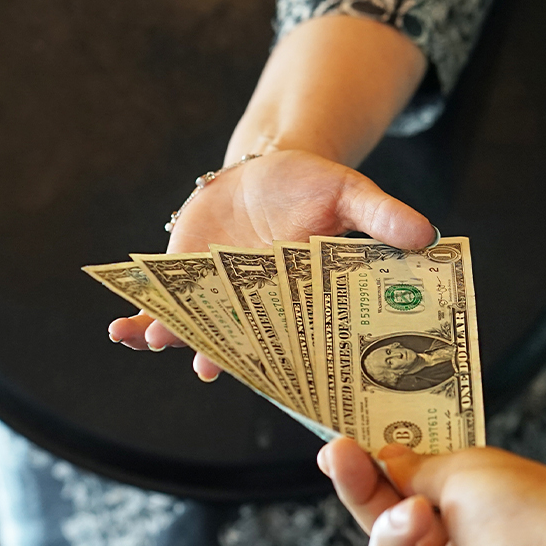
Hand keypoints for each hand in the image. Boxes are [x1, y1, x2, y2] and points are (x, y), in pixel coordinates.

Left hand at [105, 149, 431, 379]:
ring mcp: (215, 297)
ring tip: (152, 338)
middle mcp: (255, 308)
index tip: (272, 375)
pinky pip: (158, 307)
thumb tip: (427, 235)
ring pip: (193, 329)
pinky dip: (138, 318)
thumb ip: (381, 216)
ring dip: (171, 337)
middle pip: (238, 340)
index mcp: (300, 298)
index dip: (282, 359)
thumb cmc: (315, 186)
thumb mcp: (351, 194)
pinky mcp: (183, 282)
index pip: (295, 337)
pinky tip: (118, 328)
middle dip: (221, 354)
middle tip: (208, 366)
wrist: (265, 171)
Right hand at [318, 437, 545, 545]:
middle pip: (388, 533)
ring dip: (388, 542)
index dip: (372, 476)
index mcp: (479, 525)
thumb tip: (385, 460)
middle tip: (339, 461)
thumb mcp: (467, 470)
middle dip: (361, 495)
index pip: (410, 499)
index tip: (341, 450)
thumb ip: (415, 468)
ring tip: (415, 524)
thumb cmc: (530, 519)